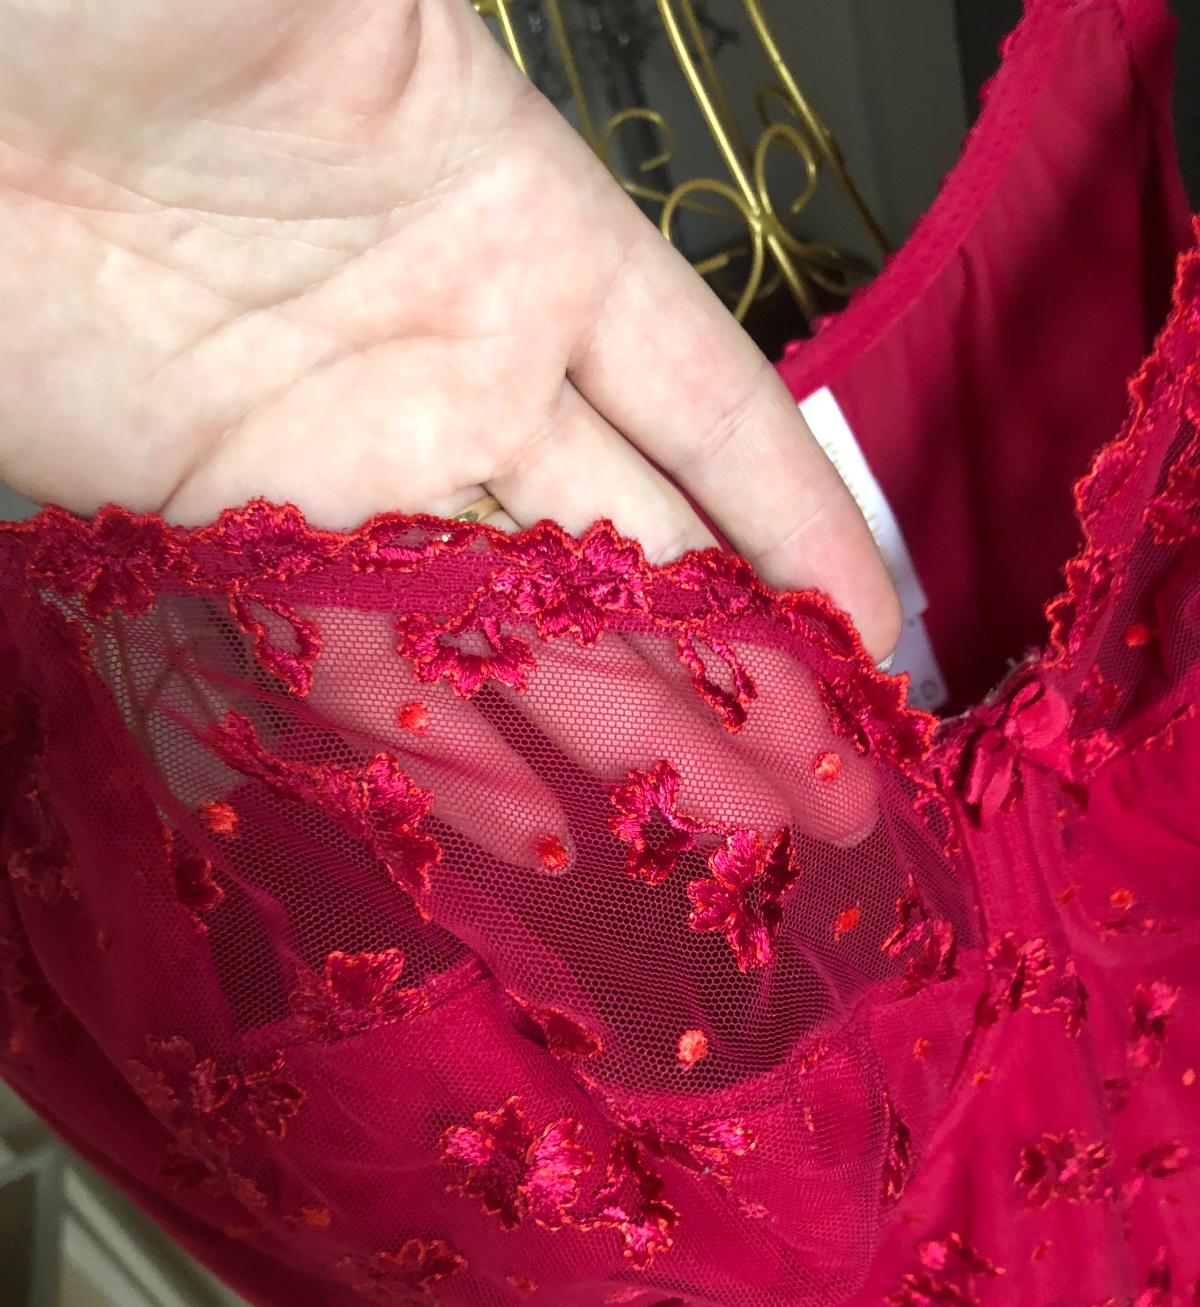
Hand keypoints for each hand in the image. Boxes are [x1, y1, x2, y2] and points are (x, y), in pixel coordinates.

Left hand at [1, 0, 895, 868]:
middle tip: (830, 803)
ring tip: (724, 854)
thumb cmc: (128, 5)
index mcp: (527, 237)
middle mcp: (458, 369)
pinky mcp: (224, 535)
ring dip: (627, 746)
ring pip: (521, 635)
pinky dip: (444, 754)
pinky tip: (533, 832)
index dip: (808, 532)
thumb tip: (613, 166)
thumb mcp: (349, 1)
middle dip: (748, 684)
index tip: (877, 649)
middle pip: (641, 555)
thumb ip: (491, 107)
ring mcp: (345, 465)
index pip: (718, 414)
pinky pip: (358, 670)